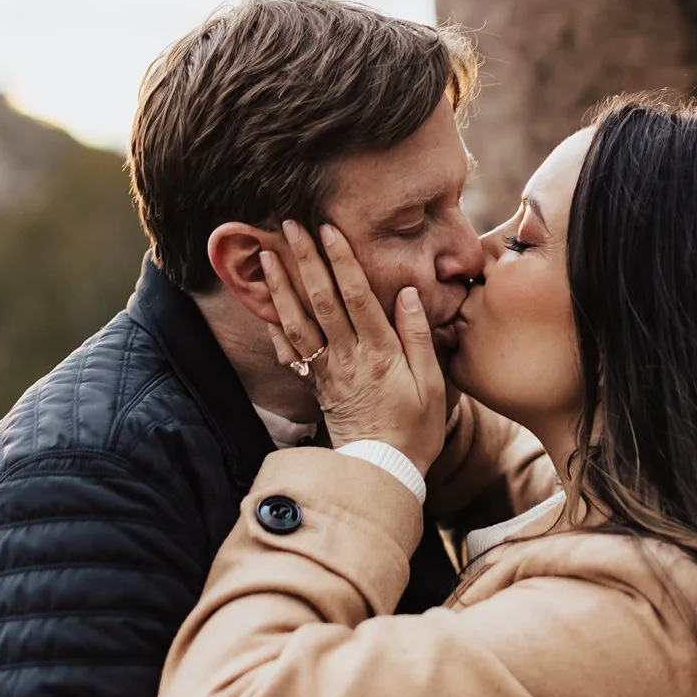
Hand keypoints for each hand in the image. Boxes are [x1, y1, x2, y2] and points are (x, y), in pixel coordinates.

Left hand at [260, 219, 447, 472]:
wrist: (381, 471)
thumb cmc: (415, 427)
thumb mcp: (432, 384)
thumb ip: (419, 337)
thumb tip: (408, 294)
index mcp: (379, 353)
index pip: (356, 297)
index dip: (341, 261)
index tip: (329, 230)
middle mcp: (347, 357)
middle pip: (321, 301)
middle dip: (305, 259)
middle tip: (291, 225)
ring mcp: (327, 370)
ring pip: (297, 322)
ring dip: (281, 286)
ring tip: (267, 254)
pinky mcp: (316, 384)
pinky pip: (290, 352)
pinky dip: (274, 327)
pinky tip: (264, 304)